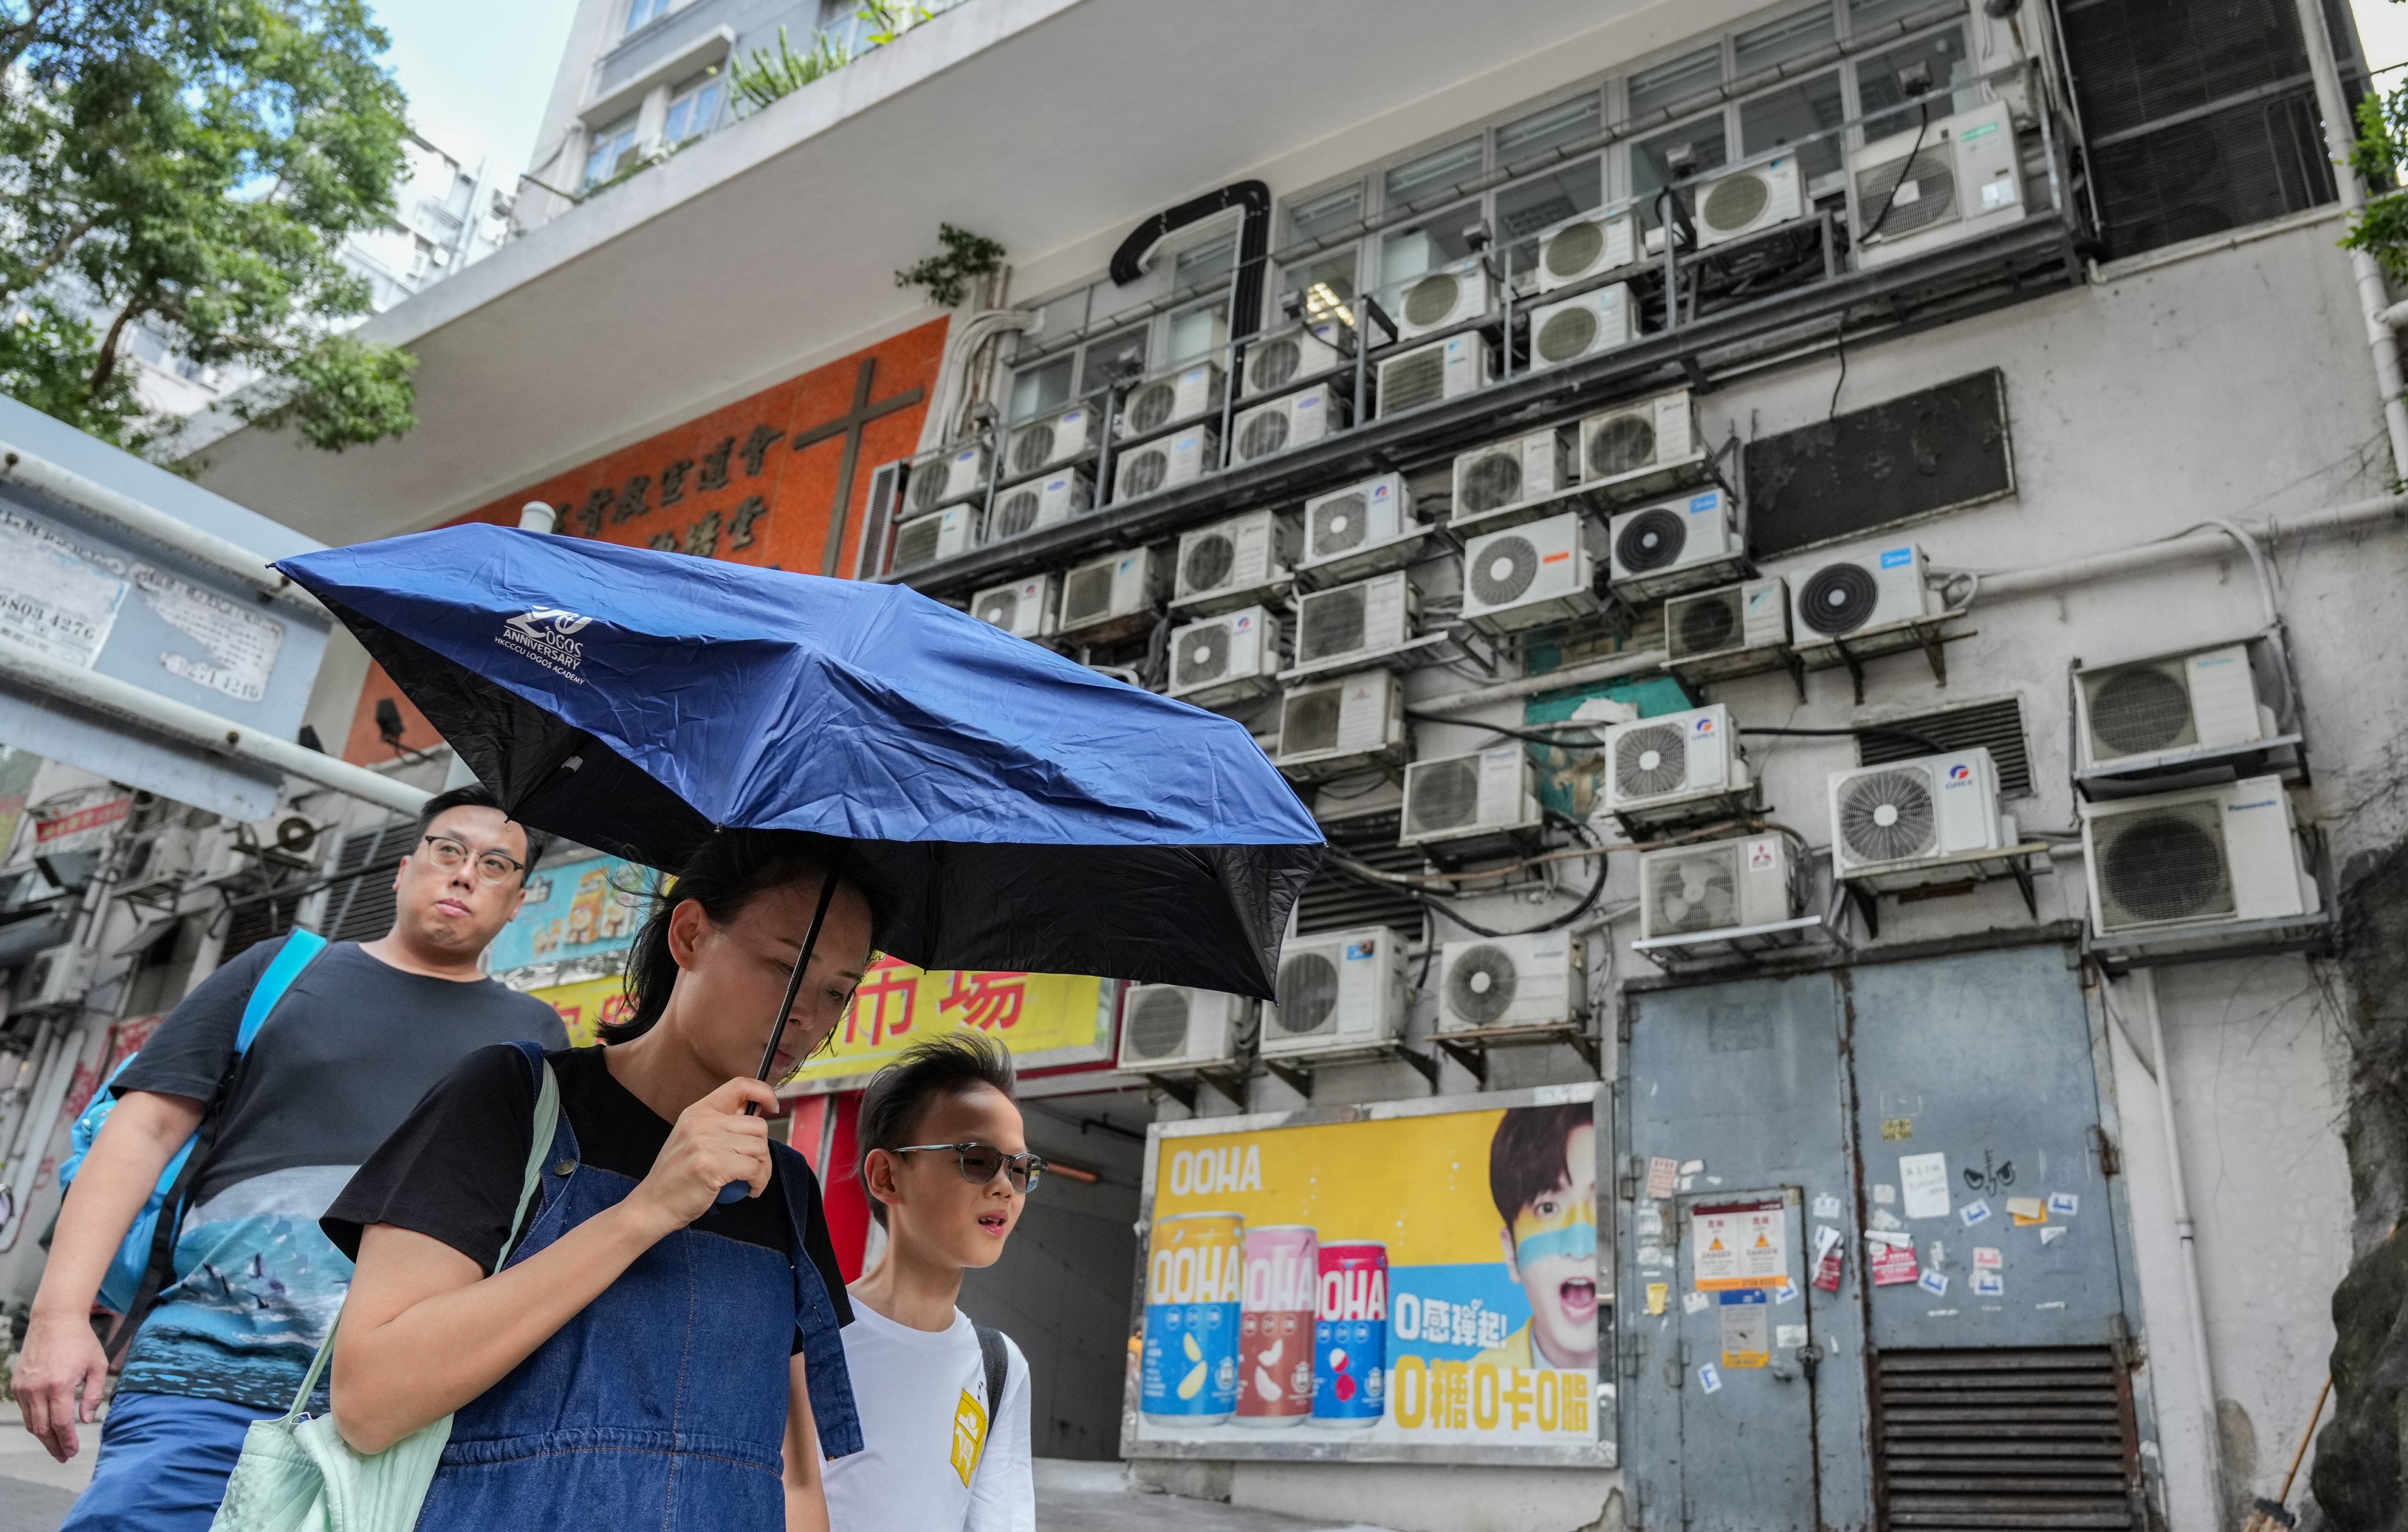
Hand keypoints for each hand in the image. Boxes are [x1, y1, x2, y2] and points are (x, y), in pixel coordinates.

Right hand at [12, 1307, 109, 1461]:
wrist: (54, 1320)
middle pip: (43, 1428)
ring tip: (56, 1446)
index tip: (73, 1452)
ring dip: (43, 1437)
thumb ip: (93, 1395)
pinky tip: (45, 1427)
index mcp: (59, 1385)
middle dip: (54, 1446)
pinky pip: (24, 1410)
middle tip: (64, 1456)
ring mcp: (24, 1387)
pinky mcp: (17, 1384)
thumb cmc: (80, 1341)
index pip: (62, 1423)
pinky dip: (34, 1422)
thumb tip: (87, 1420)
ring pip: (30, 1422)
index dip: (67, 1441)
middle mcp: (37, 1389)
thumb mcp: (97, 1365)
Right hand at [625, 1077, 777, 1234]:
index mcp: (698, 1111)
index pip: (739, 1086)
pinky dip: (759, 1182)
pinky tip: (750, 1190)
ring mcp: (706, 1143)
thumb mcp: (692, 1139)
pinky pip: (754, 1169)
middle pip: (758, 1126)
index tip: (772, 1106)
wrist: (653, 1205)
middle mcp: (702, 1122)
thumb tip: (757, 1113)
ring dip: (763, 1169)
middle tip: (755, 1168)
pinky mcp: (712, 1166)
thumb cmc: (676, 1177)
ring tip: (751, 1181)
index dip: (763, 1092)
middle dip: (763, 1150)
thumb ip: (720, 1125)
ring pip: (759, 1148)